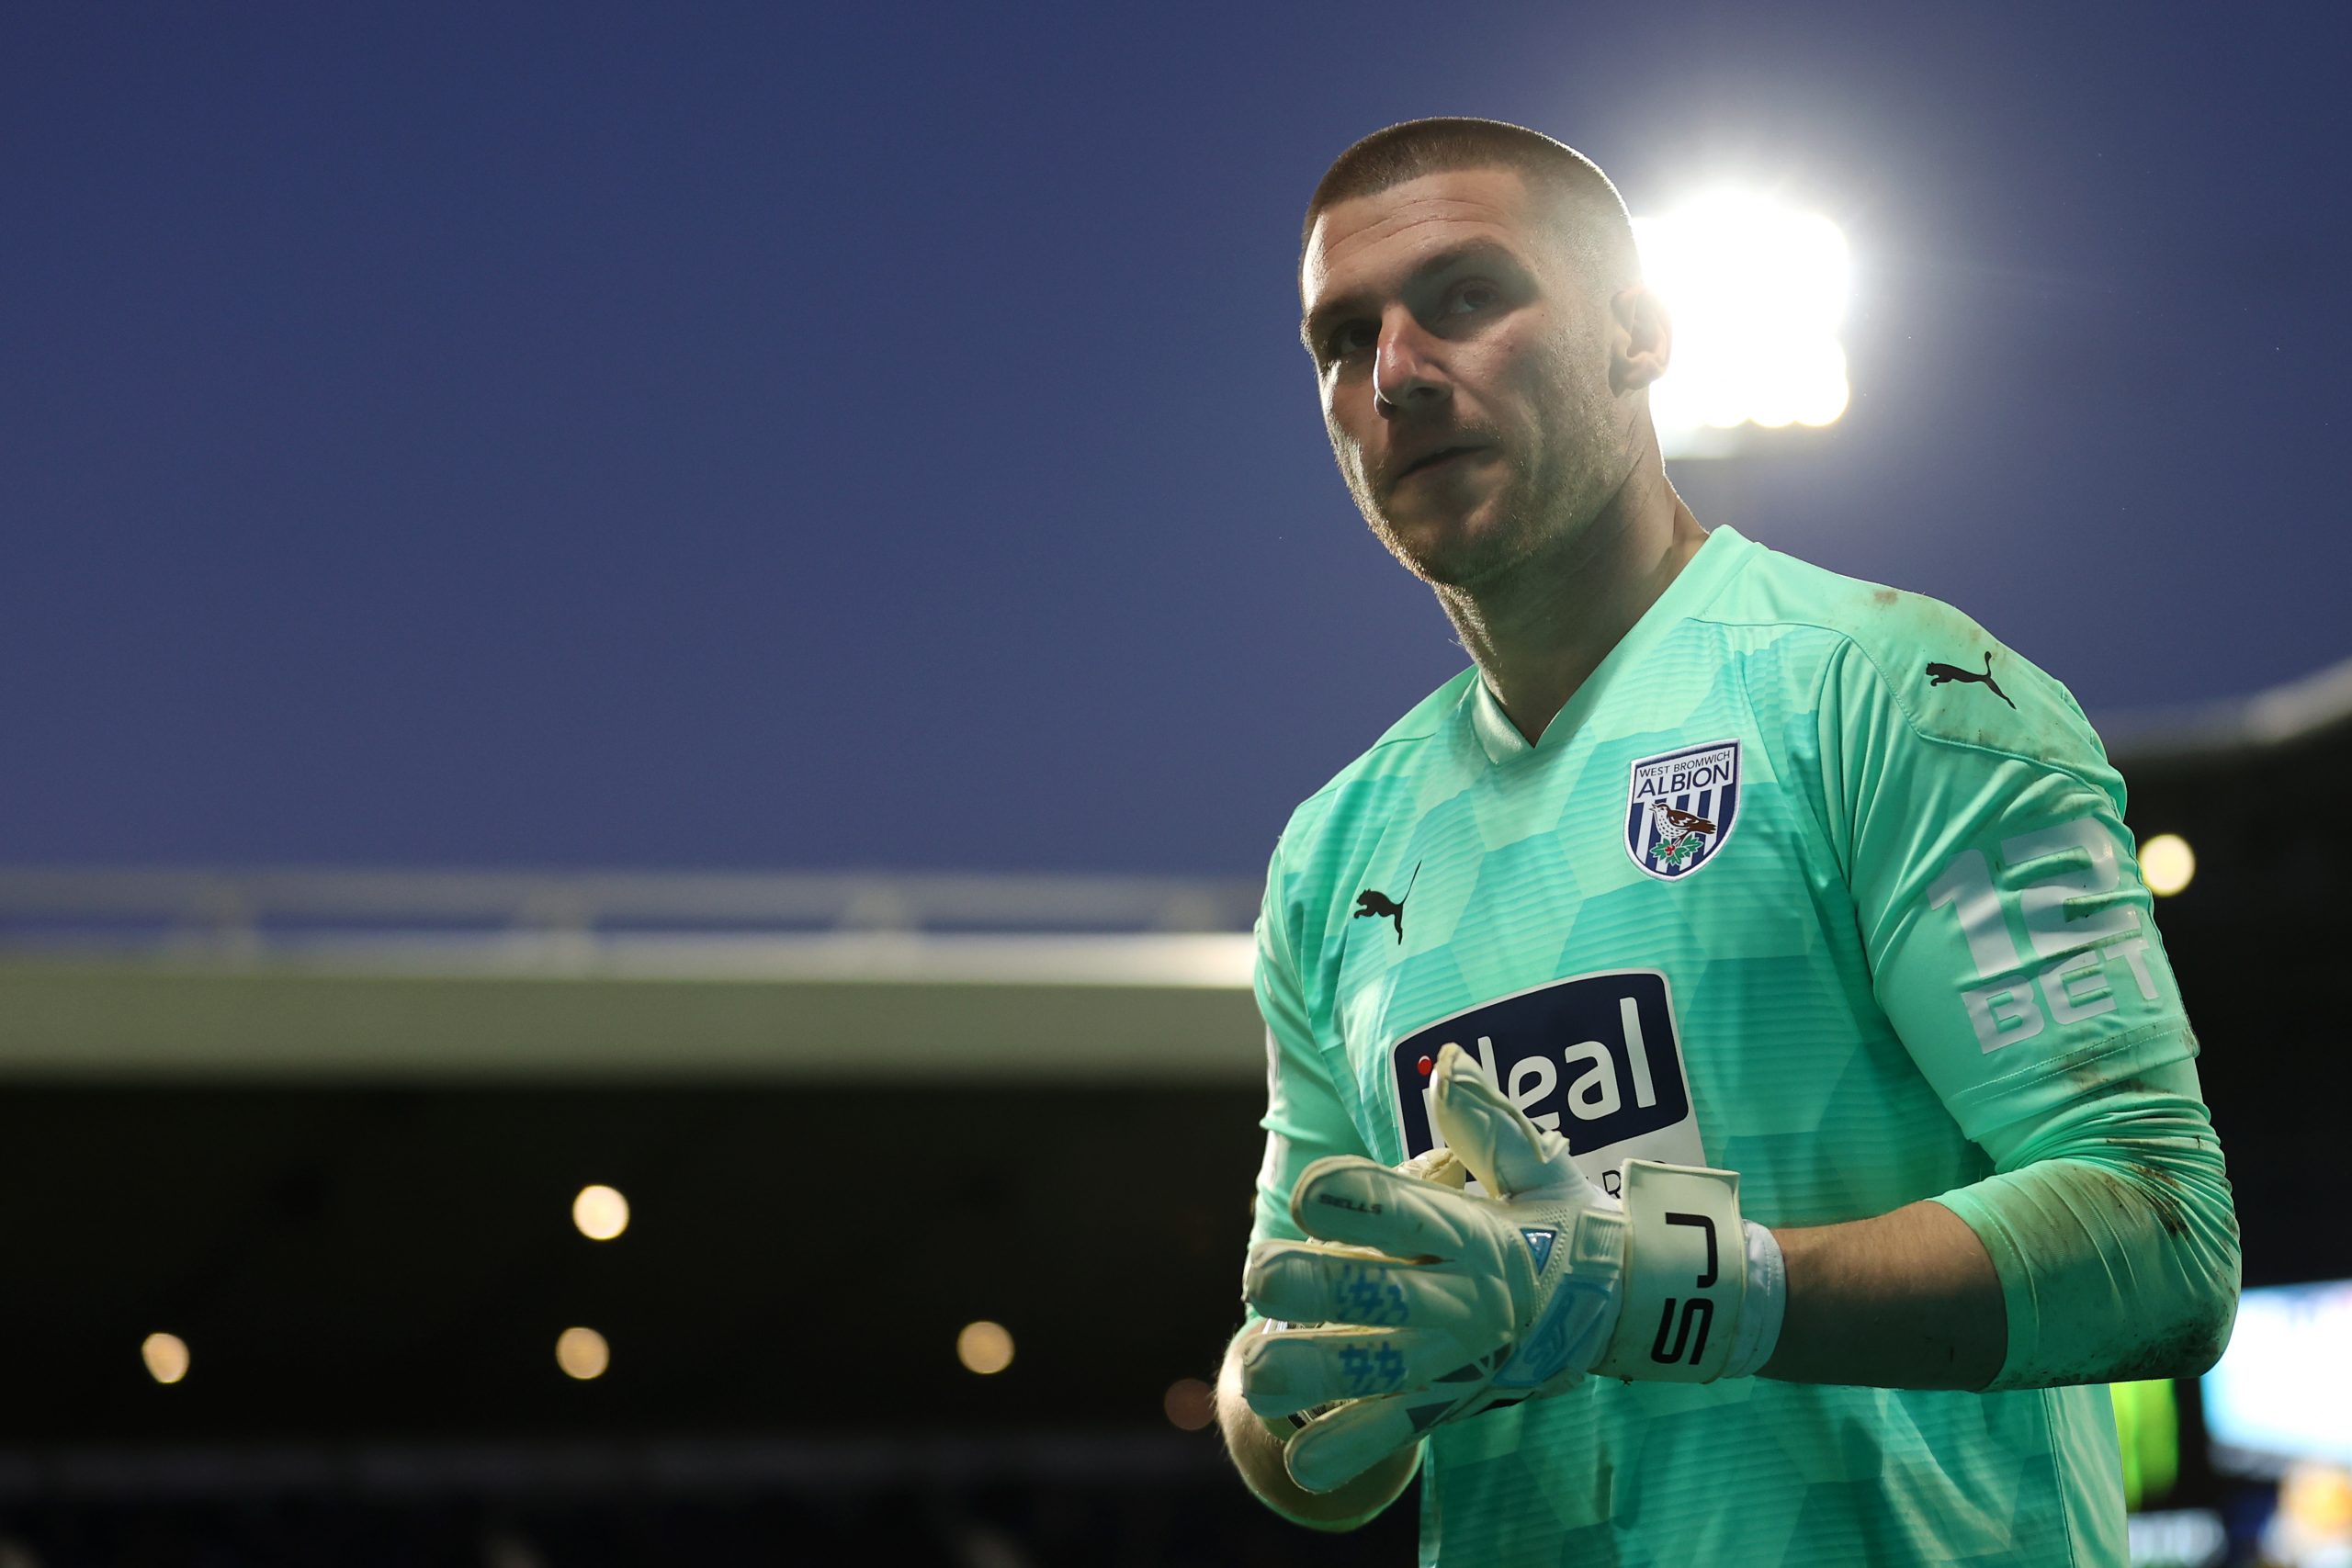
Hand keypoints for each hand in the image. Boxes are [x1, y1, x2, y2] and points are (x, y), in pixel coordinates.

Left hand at [1239, 1041, 1762, 1492]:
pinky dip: (1349, 1450)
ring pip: (1372, 1368)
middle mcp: (1460, 1297)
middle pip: (1374, 1290)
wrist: (1626, 1311)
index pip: (1404, 1208)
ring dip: (1309, 1372)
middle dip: (1311, 1284)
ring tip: (1255, 1369)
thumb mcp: (1536, 1165)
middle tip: (1256, 1275)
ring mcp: (1452, 1356)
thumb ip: (1485, 1121)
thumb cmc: (1563, 1224)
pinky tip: (1302, 1457)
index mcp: (1473, 1231)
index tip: (1307, 1195)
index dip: (1351, 1198)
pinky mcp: (1449, 1400)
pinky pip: (1395, 1431)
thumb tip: (1448, 1063)